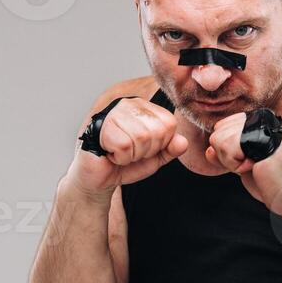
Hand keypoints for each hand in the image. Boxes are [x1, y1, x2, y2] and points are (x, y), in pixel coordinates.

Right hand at [66, 96, 188, 195]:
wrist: (99, 178)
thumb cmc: (125, 164)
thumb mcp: (155, 158)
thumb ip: (170, 149)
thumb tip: (183, 142)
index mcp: (145, 108)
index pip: (169, 123)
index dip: (161, 144)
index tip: (144, 149)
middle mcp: (129, 104)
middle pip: (156, 131)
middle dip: (146, 151)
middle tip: (130, 153)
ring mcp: (114, 112)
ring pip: (141, 138)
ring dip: (132, 155)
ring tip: (120, 153)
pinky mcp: (102, 125)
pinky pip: (124, 145)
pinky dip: (120, 157)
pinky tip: (110, 154)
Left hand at [205, 112, 281, 217]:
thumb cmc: (273, 183)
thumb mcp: (243, 166)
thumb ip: (227, 155)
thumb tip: (208, 150)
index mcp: (258, 123)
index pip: (222, 128)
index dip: (228, 152)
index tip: (249, 162)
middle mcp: (260, 119)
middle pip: (217, 133)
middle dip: (228, 157)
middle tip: (252, 166)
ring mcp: (261, 126)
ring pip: (218, 139)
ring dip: (232, 162)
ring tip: (255, 166)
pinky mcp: (259, 137)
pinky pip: (227, 148)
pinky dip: (235, 165)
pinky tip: (254, 167)